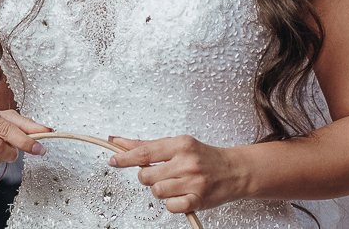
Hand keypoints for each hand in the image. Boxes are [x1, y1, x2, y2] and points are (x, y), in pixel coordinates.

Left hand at [108, 135, 248, 214]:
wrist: (235, 170)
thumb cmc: (204, 157)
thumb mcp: (178, 144)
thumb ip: (148, 145)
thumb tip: (119, 141)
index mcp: (180, 144)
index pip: (144, 152)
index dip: (125, 158)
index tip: (112, 159)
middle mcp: (186, 162)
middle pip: (146, 176)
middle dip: (148, 177)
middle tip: (162, 174)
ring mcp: (193, 181)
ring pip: (156, 191)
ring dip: (160, 190)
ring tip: (174, 184)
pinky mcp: (198, 200)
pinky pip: (170, 206)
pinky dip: (171, 203)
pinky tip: (181, 195)